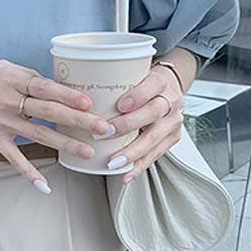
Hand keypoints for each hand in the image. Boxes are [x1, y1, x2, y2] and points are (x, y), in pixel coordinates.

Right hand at [0, 59, 117, 192]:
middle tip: (104, 128)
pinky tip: (44, 186)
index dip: (68, 95)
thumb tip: (49, 83)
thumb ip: (24, 75)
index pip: (46, 87)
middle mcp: (9, 100)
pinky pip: (15, 158)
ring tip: (89, 152)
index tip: (89, 103)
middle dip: (79, 120)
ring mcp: (2, 122)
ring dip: (66, 144)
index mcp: (12, 78)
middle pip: (50, 110)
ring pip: (40, 134)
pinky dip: (28, 173)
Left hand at [100, 64, 184, 184]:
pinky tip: (125, 174)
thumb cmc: (143, 85)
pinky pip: (155, 155)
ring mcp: (173, 121)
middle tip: (106, 133)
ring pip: (155, 138)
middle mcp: (171, 101)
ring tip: (114, 162)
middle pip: (153, 112)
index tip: (119, 105)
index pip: (153, 85)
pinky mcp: (172, 138)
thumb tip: (77, 85)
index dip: (138, 96)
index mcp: (160, 82)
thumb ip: (113, 82)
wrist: (167, 91)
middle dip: (128, 125)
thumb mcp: (133, 76)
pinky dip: (138, 166)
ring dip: (132, 152)